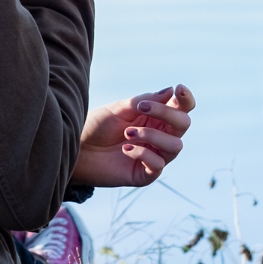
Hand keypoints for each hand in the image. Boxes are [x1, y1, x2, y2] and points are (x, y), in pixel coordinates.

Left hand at [71, 85, 194, 187]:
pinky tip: (125, 148)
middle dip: (166, 113)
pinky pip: (158, 164)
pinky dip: (142, 153)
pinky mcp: (145, 174)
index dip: (186, 99)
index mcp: (156, 118)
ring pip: (175, 146)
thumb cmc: (98, 125)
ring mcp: (154, 156)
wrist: (77, 147)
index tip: (179, 89)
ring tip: (128, 132)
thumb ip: (147, 100)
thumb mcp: (122, 107)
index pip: (181, 109)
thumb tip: (171, 90)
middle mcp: (160, 137)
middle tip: (141, 108)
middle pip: (183, 125)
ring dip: (152, 135)